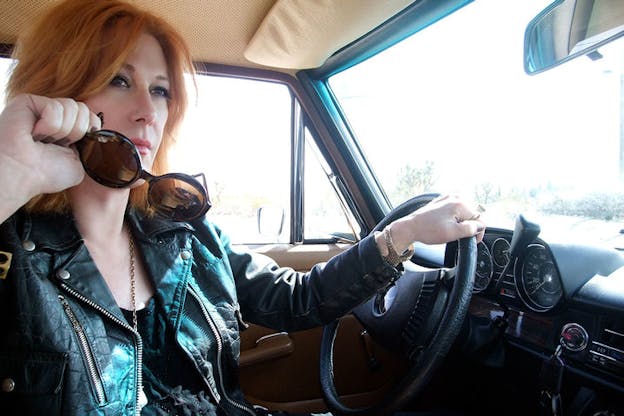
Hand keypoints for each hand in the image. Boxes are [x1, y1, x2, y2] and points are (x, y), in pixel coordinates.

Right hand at [0, 94, 100, 216]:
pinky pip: (56, 107)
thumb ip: (90, 146)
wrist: (22, 174)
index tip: (74, 146)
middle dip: (75, 132)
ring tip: (43, 140)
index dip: (90, 130)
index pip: (91, 117)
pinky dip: (49, 126)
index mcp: (65, 130)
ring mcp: (40, 107)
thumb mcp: (79, 163)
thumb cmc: (44, 173)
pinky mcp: (28, 101)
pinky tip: (34, 133)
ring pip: (72, 107)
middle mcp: (53, 117)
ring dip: (62, 131)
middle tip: (54, 145)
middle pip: (84, 110)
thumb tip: (97, 131)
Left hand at [387, 195, 484, 249]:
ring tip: (450, 231)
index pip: (479, 219)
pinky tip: (446, 225)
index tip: (472, 241)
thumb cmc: (428, 230)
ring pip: (464, 213)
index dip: (477, 232)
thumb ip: (470, 229)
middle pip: (472, 215)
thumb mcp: (453, 233)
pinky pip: (455, 210)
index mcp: (460, 204)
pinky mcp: (442, 201)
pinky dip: (454, 218)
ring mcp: (448, 198)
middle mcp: (455, 197)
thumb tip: (480, 226)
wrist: (410, 227)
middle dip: (468, 226)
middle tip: (457, 236)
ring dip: (461, 223)